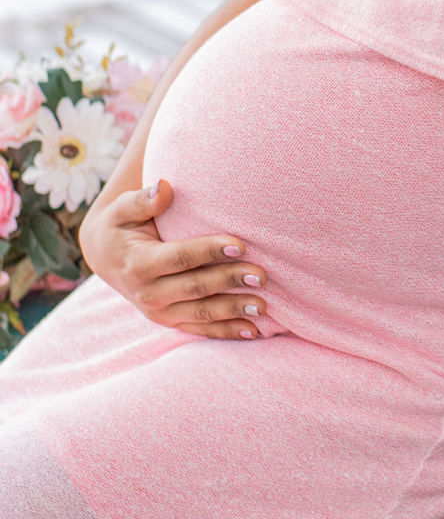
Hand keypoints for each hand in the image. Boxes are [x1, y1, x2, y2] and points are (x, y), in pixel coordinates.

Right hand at [79, 179, 269, 339]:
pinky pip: (200, 329)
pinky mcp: (170, 321)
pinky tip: (253, 330)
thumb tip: (164, 186)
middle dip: (229, 281)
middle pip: (195, 288)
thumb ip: (143, 199)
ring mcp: (159, 312)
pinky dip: (226, 331)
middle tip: (261, 275)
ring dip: (233, 311)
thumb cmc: (122, 225)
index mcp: (138, 264)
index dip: (209, 252)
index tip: (239, 245)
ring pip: (201, 314)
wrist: (105, 257)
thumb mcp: (123, 209)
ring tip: (264, 305)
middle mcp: (148, 293)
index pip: (180, 258)